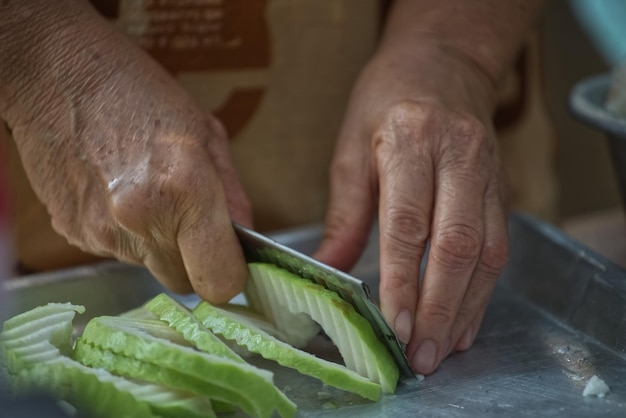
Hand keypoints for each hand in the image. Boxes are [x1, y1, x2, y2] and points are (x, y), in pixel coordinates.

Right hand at [1, 1, 250, 302]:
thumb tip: (246, 241)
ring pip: (148, 266)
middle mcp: (141, 222)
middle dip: (193, 260)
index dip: (230, 274)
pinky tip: (117, 191)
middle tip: (188, 219)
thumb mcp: (206, 132)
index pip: (219, 281)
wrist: (53, 72)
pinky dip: (125, 234)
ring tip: (146, 190)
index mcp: (185, 191)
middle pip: (182, 282)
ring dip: (157, 243)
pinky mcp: (73, 233)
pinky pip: (116, 252)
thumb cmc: (139, 91)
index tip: (231, 259)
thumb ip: (233, 196)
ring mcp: (101, 233)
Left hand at [315, 45, 508, 374]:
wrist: (443, 62)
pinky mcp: (502, 188)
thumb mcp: (351, 148)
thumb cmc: (386, 100)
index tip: (394, 324)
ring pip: (487, 252)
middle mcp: (459, 157)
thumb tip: (327, 271)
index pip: (409, 223)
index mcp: (411, 140)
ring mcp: (488, 173)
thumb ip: (344, 214)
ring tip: (444, 350)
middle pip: (457, 245)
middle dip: (440, 308)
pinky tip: (466, 321)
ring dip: (466, 308)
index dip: (403, 279)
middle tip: (422, 355)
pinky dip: (483, 290)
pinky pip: (499, 246)